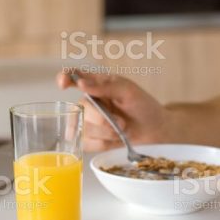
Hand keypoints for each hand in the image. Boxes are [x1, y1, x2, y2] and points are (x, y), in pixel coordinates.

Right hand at [56, 70, 170, 150]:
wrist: (155, 132)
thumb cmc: (143, 106)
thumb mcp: (128, 90)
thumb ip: (105, 86)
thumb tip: (81, 84)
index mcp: (96, 84)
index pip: (73, 76)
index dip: (64, 78)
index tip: (64, 84)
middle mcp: (88, 101)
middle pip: (80, 108)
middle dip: (101, 118)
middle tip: (121, 122)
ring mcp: (87, 121)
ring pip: (82, 128)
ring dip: (105, 132)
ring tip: (121, 131)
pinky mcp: (90, 140)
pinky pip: (85, 143)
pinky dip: (102, 143)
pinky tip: (115, 140)